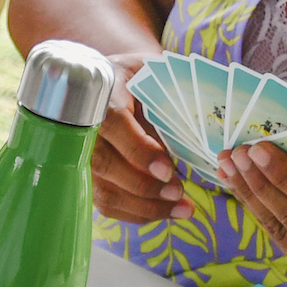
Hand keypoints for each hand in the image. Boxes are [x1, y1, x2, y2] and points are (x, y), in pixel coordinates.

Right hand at [91, 53, 193, 222]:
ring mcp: (80, 155)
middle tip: (178, 193)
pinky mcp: (88, 176)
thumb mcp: (154, 72)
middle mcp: (82, 126)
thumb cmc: (138, 76)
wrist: (109, 82)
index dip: (138, 150)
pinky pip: (107, 203)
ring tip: (181, 209)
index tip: (167, 170)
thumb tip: (206, 125)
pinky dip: (137, 213)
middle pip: (104, 164)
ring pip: (105, 191)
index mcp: (101, 93)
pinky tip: (164, 212)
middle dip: (144, 186)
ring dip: (145, 207)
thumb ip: (171, 93)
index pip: (113, 124)